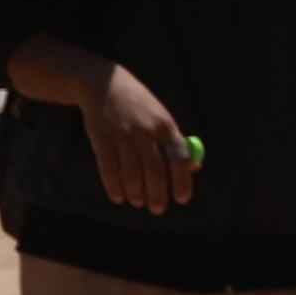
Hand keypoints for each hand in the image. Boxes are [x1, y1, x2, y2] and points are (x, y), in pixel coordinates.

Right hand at [83, 64, 196, 212]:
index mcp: (166, 126)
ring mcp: (123, 136)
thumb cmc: (139, 106)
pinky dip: (114, 187)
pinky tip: (118, 196)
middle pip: (155, 171)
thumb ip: (175, 143)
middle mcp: (146, 131)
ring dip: (135, 193)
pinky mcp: (102, 139)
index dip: (182, 182)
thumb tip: (193, 169)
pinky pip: (109, 170)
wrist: (105, 85)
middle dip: (157, 195)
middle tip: (157, 209)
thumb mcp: (161, 118)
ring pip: (132, 174)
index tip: (181, 200)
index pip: (179, 159)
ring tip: (137, 202)